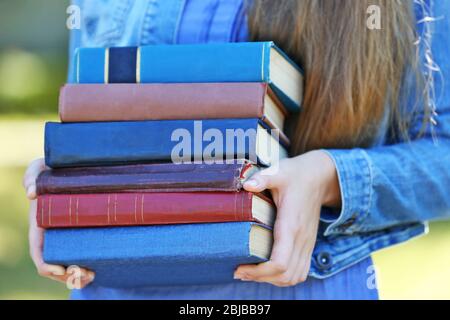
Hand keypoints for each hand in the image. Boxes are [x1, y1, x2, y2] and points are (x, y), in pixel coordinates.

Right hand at [23, 158, 94, 288]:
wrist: (76, 168)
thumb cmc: (55, 168)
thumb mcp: (41, 167)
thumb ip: (32, 174)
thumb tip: (32, 193)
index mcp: (40, 225)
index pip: (38, 253)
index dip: (47, 266)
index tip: (62, 270)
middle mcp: (52, 235)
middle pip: (56, 265)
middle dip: (68, 275)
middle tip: (89, 274)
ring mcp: (68, 236)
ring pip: (70, 265)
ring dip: (79, 276)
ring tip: (94, 274)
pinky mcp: (84, 234)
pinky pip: (84, 256)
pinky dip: (89, 266)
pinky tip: (99, 268)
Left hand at [234, 151, 340, 286]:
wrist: (321, 177)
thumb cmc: (296, 175)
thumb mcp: (279, 172)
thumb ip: (263, 178)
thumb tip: (246, 185)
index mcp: (291, 225)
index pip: (279, 262)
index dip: (259, 272)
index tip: (240, 267)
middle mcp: (301, 239)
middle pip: (285, 275)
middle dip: (260, 279)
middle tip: (239, 272)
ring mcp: (307, 243)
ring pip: (294, 277)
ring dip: (272, 281)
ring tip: (251, 273)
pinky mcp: (308, 244)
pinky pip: (300, 272)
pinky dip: (284, 278)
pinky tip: (268, 272)